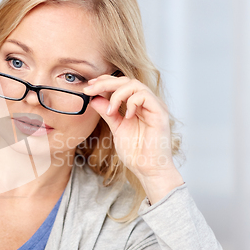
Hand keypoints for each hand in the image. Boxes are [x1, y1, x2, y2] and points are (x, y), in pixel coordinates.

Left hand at [83, 74, 183, 202]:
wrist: (148, 169)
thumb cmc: (136, 152)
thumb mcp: (116, 128)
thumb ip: (107, 113)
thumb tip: (94, 99)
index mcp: (137, 105)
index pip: (121, 84)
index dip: (105, 81)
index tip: (89, 86)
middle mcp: (147, 103)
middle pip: (126, 80)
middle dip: (105, 83)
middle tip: (90, 90)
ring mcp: (154, 106)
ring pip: (135, 85)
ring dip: (117, 94)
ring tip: (110, 111)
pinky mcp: (160, 113)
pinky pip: (145, 96)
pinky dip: (131, 102)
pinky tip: (126, 116)